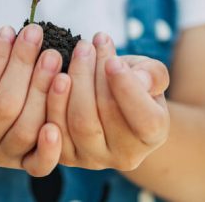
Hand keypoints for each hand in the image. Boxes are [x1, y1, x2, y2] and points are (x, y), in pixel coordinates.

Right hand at [0, 24, 62, 176]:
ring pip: (25, 129)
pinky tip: (56, 125)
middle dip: (23, 67)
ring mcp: (1, 156)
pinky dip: (49, 149)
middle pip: (4, 108)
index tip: (9, 30)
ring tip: (53, 58)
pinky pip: (38, 166)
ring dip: (43, 91)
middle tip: (37, 37)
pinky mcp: (26, 163)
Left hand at [46, 32, 169, 170]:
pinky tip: (53, 73)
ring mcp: (94, 159)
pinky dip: (50, 99)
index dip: (127, 89)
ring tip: (71, 55)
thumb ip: (152, 73)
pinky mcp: (66, 156)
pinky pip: (53, 130)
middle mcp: (125, 155)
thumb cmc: (134, 81)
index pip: (145, 120)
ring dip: (70, 83)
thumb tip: (139, 78)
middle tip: (85, 45)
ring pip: (76, 124)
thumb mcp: (150, 72)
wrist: (111, 98)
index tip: (113, 61)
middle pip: (103, 116)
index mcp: (153, 135)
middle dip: (89, 75)